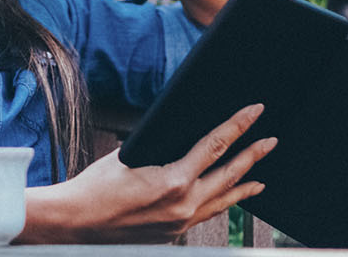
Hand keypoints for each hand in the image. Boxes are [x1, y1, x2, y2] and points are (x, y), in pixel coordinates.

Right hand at [28, 103, 275, 243]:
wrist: (77, 223)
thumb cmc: (97, 187)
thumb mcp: (132, 155)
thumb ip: (163, 150)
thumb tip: (182, 142)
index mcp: (174, 180)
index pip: (217, 145)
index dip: (239, 125)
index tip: (255, 112)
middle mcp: (184, 204)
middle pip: (229, 175)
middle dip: (252, 155)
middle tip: (270, 141)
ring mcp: (181, 223)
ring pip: (222, 201)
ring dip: (243, 186)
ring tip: (260, 179)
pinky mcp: (173, 235)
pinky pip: (205, 215)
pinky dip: (219, 204)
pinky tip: (225, 199)